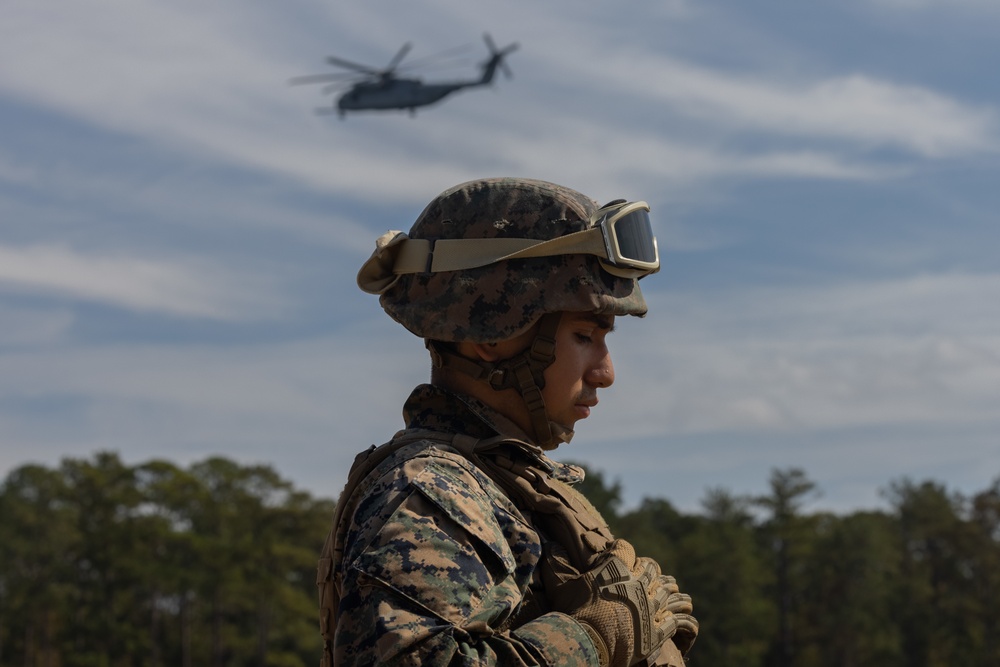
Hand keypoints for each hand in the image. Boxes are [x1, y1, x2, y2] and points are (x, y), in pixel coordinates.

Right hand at [542, 540, 696, 666]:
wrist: (585, 644)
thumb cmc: (571, 612)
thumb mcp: (559, 584)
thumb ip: (557, 563)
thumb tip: (552, 547)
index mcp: (616, 568)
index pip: (625, 547)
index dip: (621, 548)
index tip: (616, 551)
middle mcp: (638, 584)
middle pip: (651, 567)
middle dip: (647, 567)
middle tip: (643, 572)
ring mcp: (650, 608)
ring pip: (667, 591)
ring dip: (668, 589)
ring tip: (671, 589)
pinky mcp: (656, 632)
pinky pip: (676, 622)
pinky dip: (681, 618)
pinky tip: (683, 617)